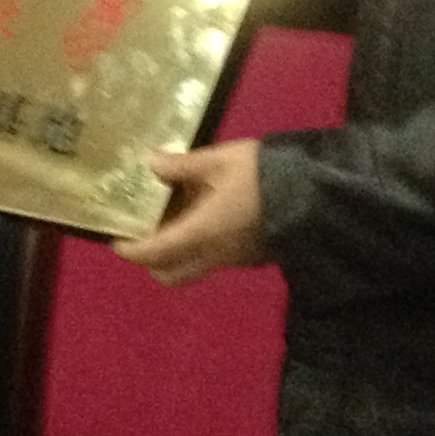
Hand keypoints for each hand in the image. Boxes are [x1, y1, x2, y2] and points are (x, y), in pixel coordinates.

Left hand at [114, 138, 268, 287]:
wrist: (317, 195)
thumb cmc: (265, 175)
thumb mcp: (221, 160)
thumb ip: (183, 166)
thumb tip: (150, 164)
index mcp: (202, 232)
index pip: (155, 253)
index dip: (131, 251)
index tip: (116, 240)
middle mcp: (214, 254)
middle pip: (170, 275)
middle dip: (151, 261)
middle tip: (144, 234)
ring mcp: (234, 260)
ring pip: (192, 269)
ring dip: (176, 253)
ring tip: (174, 219)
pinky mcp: (251, 257)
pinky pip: (214, 260)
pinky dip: (199, 247)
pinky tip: (204, 216)